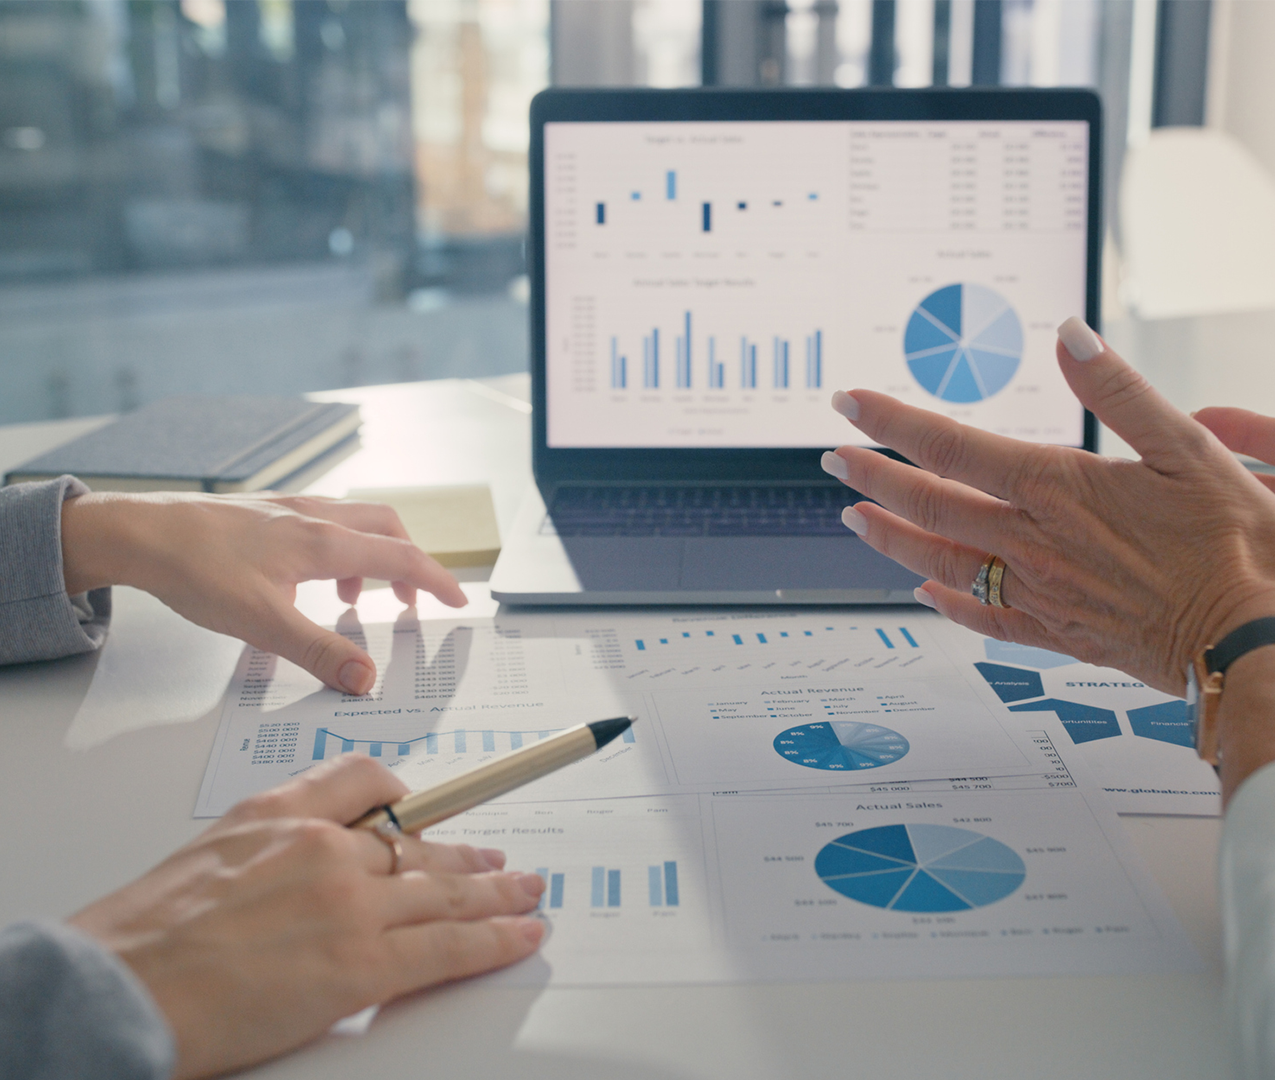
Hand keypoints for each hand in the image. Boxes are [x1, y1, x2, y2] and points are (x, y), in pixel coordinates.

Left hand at [60, 491, 466, 693]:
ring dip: (373, 556)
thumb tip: (366, 679)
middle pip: (388, 528)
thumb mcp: (262, 623)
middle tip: (413, 599)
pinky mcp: (270, 511)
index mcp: (324, 542)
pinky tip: (312, 578)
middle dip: (411, 563)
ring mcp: (292, 509)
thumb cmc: (196, 569)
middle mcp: (316, 517)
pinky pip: (326, 522)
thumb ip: (319, 652)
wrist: (142, 533)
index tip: (458, 599)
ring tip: (355, 598)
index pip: (401, 556)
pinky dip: (341, 548)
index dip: (436, 579)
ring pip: (357, 522)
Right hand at [69, 755, 544, 1079]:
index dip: (411, 797)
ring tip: (526, 890)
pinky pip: (448, 948)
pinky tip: (521, 933)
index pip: (371, 781)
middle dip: (469, 854)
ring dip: (498, 892)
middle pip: (421, 844)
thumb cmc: (150, 931)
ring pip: (447, 891)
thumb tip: (321, 846)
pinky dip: (495, 940)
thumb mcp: (214, 847)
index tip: (433, 805)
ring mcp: (352, 907)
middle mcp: (329, 850)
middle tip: (500, 859)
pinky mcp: (362, 968)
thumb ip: (275, 836)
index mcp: (289, 815)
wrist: (122, 986)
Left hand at [820, 317, 1274, 694]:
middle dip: (873, 477)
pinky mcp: (1059, 635)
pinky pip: (985, 619)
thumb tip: (1068, 334)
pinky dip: (947, 603)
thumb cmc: (1234, 545)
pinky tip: (925, 594)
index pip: (950, 446)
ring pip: (943, 561)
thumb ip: (1119, 390)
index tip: (849, 403)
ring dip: (891, 537)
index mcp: (1056, 489)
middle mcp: (1033, 543)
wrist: (1255, 642)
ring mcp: (1040, 593)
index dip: (892, 421)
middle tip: (832, 459)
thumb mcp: (1190, 448)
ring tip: (854, 518)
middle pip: (930, 505)